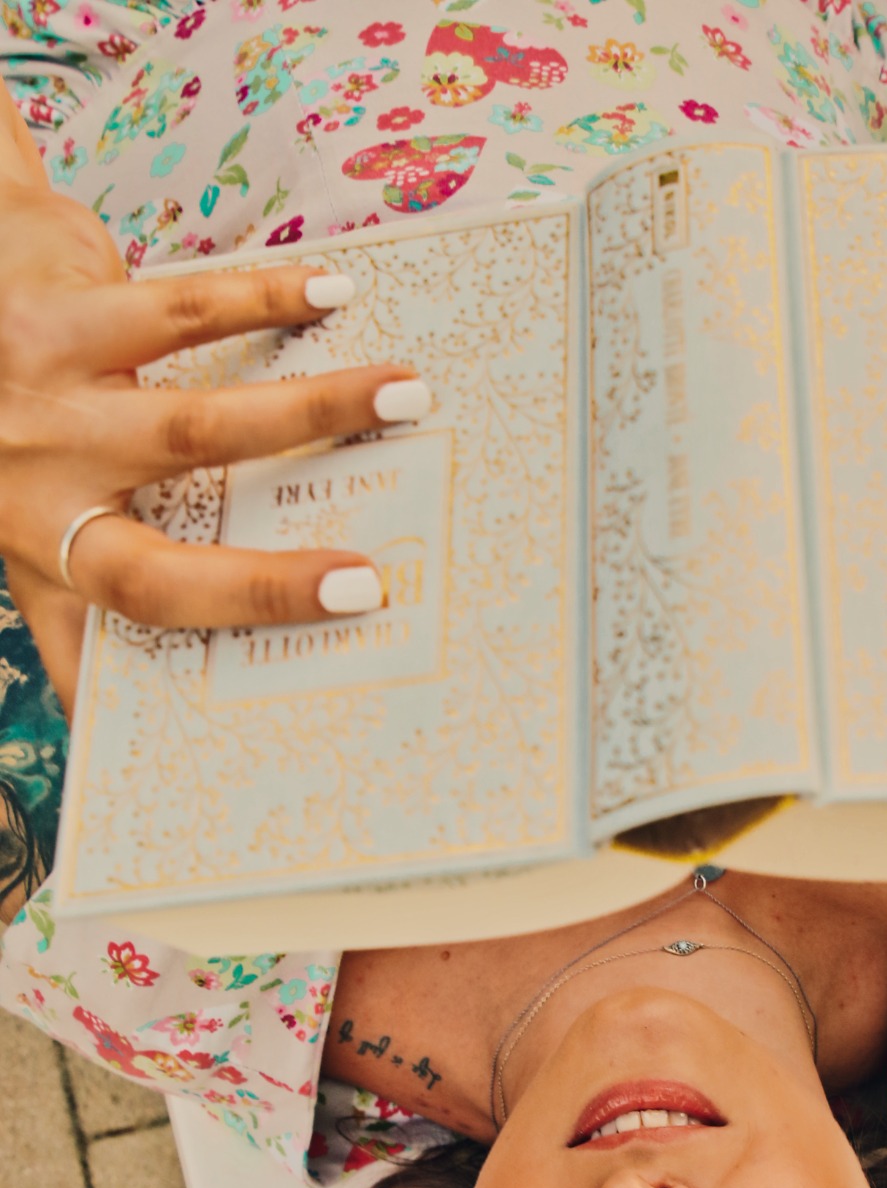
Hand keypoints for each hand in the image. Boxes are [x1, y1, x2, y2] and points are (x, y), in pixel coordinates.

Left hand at [0, 82, 425, 713]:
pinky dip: (264, 299)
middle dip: (262, 590)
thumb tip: (164, 714)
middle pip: (152, 576)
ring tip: (404, 397)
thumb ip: (81, 601)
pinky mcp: (50, 314)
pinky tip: (332, 294)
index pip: (94, 659)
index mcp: (39, 561)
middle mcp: (33, 502)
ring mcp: (42, 410)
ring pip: (190, 426)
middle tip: (364, 587)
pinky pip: (178, 308)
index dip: (143, 715)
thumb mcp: (22, 520)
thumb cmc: (1, 418)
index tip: (232, 751)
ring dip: (311, 411)